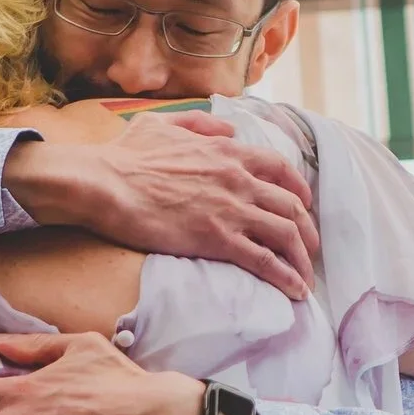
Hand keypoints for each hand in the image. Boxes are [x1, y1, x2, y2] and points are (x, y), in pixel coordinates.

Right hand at [6, 114, 318, 297]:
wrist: (104, 183)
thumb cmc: (124, 156)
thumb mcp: (163, 123)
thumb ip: (200, 122)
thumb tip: (228, 127)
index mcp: (227, 151)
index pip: (280, 168)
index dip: (298, 188)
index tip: (303, 203)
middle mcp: (238, 179)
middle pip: (292, 205)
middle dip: (307, 229)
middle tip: (309, 248)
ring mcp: (231, 210)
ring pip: (286, 233)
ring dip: (302, 258)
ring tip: (305, 277)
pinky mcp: (218, 239)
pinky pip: (265, 261)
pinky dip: (286, 277)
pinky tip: (295, 291)